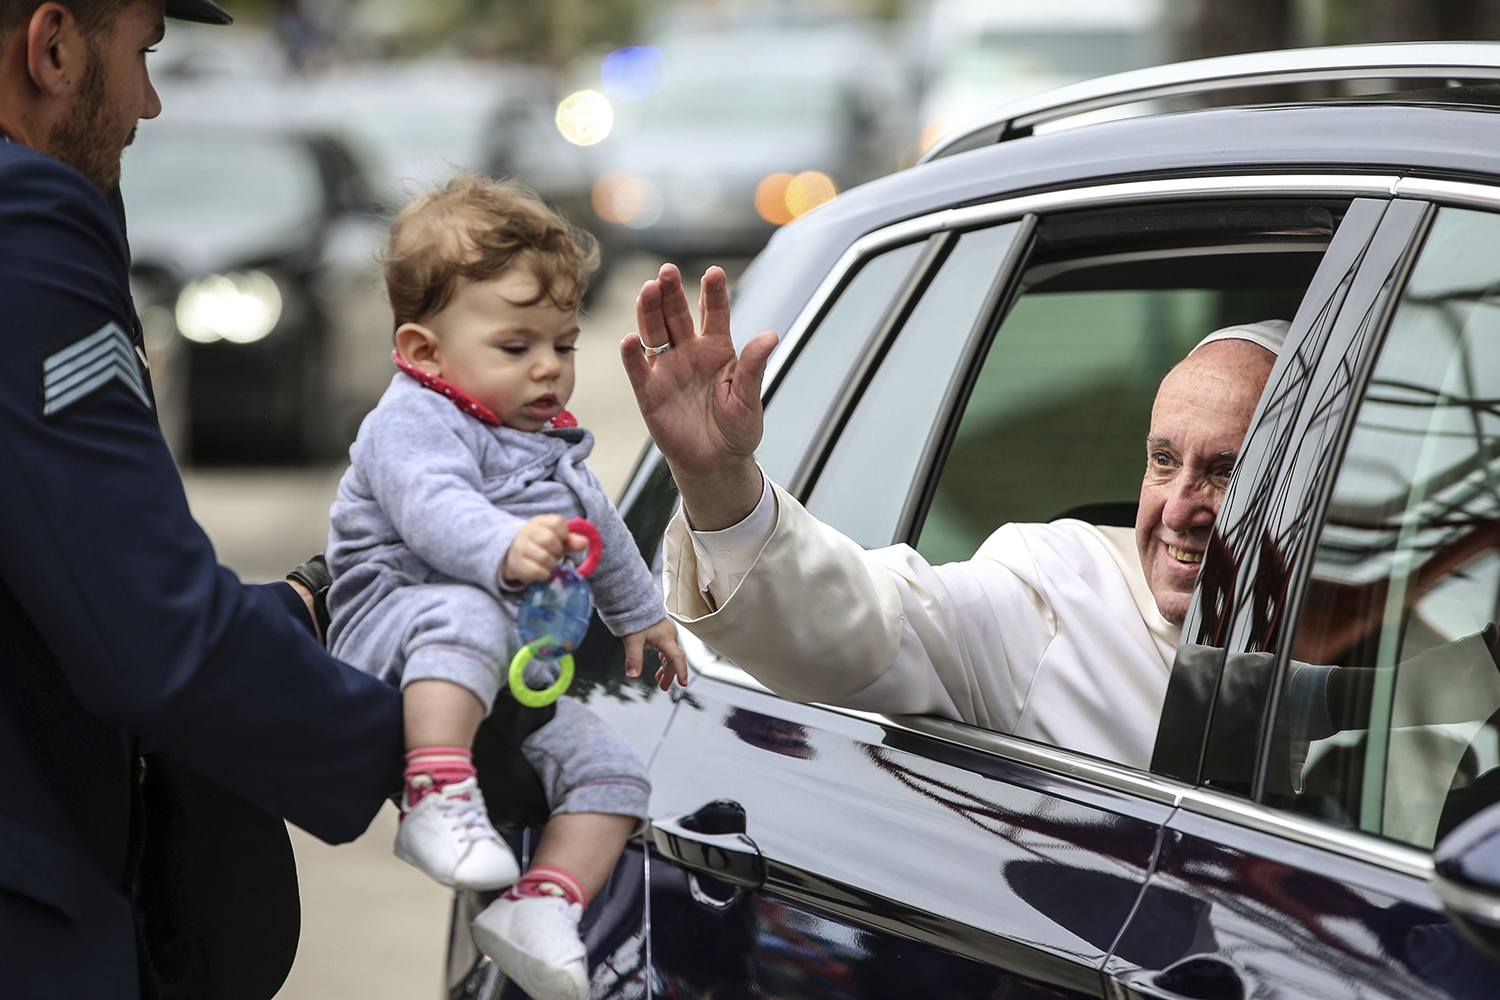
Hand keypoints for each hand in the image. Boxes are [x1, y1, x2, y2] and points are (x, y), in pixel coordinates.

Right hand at [503, 515, 588, 585]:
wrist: (517, 556)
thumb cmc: (543, 545)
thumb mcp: (558, 539)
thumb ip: (572, 540)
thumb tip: (585, 542)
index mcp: (540, 521)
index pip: (557, 522)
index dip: (564, 534)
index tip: (561, 540)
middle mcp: (527, 532)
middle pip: (549, 540)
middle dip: (558, 550)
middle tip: (555, 554)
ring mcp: (520, 547)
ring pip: (544, 557)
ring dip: (552, 564)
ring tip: (550, 563)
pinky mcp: (518, 564)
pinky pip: (537, 571)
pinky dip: (545, 574)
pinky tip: (543, 571)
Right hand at [621, 264, 777, 529]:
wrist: (716, 463)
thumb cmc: (736, 430)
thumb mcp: (749, 399)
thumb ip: (754, 367)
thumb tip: (770, 336)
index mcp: (718, 349)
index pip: (714, 313)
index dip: (713, 293)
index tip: (714, 273)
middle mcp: (690, 352)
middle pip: (677, 314)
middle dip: (671, 292)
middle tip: (668, 271)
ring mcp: (667, 369)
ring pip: (654, 332)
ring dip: (649, 311)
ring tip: (648, 291)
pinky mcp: (649, 392)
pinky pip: (638, 369)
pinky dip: (632, 354)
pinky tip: (630, 339)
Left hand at [624, 617, 687, 691]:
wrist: (634, 603)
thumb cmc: (636, 617)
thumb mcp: (632, 641)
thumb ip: (633, 658)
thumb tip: (633, 674)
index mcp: (666, 638)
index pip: (677, 657)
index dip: (681, 671)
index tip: (683, 683)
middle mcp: (670, 636)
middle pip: (673, 659)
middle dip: (670, 674)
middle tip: (664, 686)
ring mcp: (667, 634)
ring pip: (670, 655)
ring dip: (666, 668)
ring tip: (661, 680)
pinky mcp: (662, 633)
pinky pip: (667, 650)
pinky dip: (664, 660)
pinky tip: (661, 664)